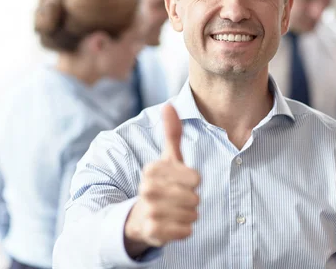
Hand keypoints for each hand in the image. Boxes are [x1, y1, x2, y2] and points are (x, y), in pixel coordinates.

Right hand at [124, 104, 199, 255]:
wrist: (140, 217)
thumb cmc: (161, 183)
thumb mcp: (168, 158)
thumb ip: (171, 132)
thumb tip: (169, 104)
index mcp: (152, 169)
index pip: (195, 178)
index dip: (193, 182)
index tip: (180, 181)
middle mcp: (147, 189)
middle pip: (194, 197)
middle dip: (191, 200)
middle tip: (177, 199)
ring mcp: (149, 211)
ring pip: (192, 214)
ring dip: (188, 215)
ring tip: (174, 211)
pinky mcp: (153, 232)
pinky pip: (186, 231)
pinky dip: (185, 229)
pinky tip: (172, 224)